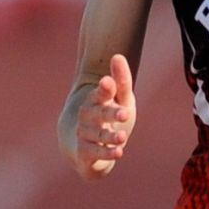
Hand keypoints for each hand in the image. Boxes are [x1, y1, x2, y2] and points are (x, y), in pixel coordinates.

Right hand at [73, 54, 136, 177]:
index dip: (104, 89)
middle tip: (125, 114)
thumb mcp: (120, 99)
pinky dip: (106, 153)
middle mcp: (88, 116)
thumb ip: (121, 81)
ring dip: (110, 137)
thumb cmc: (108, 116)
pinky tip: (118, 152)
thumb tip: (118, 55)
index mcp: (96, 100)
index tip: (107, 82)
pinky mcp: (84, 152)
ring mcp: (85, 134)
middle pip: (99, 114)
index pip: (100, 93)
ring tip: (122, 137)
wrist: (83, 146)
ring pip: (98, 135)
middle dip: (111, 114)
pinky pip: (94, 153)